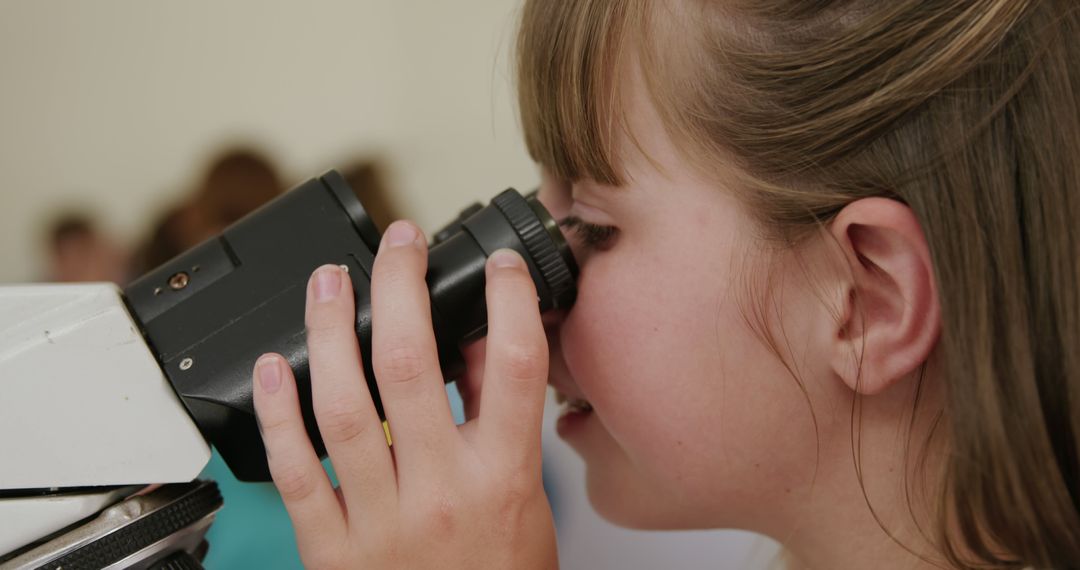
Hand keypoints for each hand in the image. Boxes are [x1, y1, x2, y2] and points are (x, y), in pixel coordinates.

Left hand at [252, 220, 557, 568]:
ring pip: (344, 406)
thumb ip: (502, 424)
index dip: (508, 299)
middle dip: (399, 288)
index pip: (515, 366)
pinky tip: (272, 367)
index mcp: (503, 478)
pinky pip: (296, 472)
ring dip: (330, 332)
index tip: (496, 265)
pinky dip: (277, 414)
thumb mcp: (526, 501)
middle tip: (394, 245)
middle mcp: (442, 491)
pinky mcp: (331, 547)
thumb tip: (477, 346)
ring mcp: (380, 519)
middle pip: (413, 365)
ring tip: (328, 282)